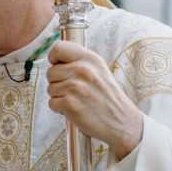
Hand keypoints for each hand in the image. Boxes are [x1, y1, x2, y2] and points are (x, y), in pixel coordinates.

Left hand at [46, 40, 142, 158]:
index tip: (58, 66)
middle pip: (51, 72)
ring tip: (77, 100)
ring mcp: (75, 87)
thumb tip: (55, 60)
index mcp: (90, 59)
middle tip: (74, 91)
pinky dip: (59, 109)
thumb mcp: (99, 70)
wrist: (121, 121)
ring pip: (50, 88)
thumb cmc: (107, 97)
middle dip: (58, 82)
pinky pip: (52, 103)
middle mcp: (82, 70)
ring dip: (59, 97)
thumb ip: (79, 62)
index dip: (54, 58)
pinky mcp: (70, 104)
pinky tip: (74, 109)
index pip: (59, 48)